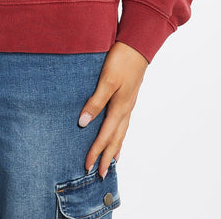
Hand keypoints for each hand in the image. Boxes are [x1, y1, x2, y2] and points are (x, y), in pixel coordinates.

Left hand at [78, 41, 148, 176]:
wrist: (138, 45)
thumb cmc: (121, 60)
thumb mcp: (106, 80)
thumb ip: (95, 102)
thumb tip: (83, 123)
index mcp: (120, 108)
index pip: (105, 136)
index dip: (95, 152)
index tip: (87, 166)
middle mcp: (126, 109)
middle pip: (116, 138)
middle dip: (107, 156)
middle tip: (100, 174)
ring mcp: (129, 103)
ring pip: (121, 131)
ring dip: (115, 146)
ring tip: (112, 160)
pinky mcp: (128, 96)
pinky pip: (124, 121)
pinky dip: (120, 133)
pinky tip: (118, 131)